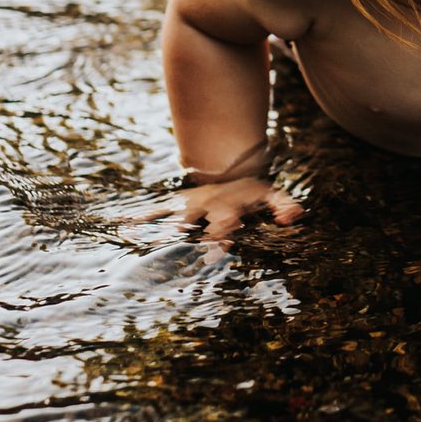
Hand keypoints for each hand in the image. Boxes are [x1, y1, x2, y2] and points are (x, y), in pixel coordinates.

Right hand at [143, 176, 303, 241]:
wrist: (228, 169)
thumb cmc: (251, 192)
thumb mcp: (270, 194)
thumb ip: (284, 204)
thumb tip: (297, 214)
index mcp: (228, 206)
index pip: (226, 219)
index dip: (223, 229)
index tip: (221, 240)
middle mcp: (206, 205)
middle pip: (198, 222)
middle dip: (191, 235)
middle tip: (188, 252)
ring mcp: (189, 205)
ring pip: (173, 217)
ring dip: (161, 229)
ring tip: (146, 243)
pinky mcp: (177, 204)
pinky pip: (156, 210)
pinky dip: (141, 219)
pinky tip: (123, 226)